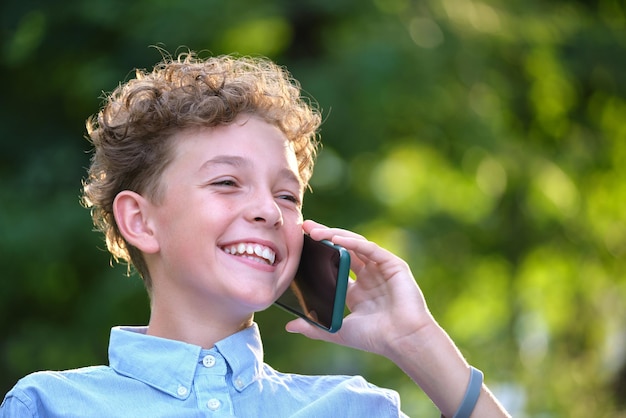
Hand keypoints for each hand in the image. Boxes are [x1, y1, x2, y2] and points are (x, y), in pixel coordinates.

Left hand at [285, 220, 436, 357]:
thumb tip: (289, 326)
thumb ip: (314, 327)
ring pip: (356, 244)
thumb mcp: (337, 330)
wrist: (402, 341)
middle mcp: (369, 276)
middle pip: (344, 250)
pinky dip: (353, 242)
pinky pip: (370, 249)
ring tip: (315, 231)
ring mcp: (381, 269)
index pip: (335, 265)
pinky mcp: (393, 265)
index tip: (300, 245)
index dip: (319, 254)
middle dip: (324, 237)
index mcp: (357, 291)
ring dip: (335, 235)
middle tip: (304, 227)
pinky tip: (336, 239)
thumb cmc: (374, 338)